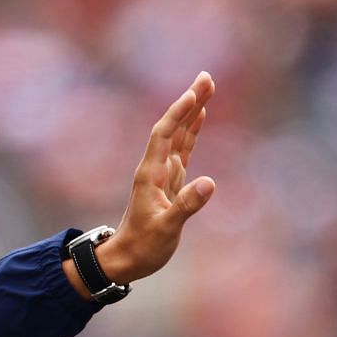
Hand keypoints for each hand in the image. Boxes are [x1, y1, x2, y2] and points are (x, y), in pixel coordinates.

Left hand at [83, 72, 216, 290]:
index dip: (178, 113)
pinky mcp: (171, 181)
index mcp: (150, 175)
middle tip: (206, 77)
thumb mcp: (165, 229)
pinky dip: (191, 131)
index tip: (194, 92)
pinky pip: (183, 149)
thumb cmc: (143, 247)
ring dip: (192, 111)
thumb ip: (186, 206)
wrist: (127, 259)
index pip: (164, 136)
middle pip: (173, 127)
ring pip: (179, 135)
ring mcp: (163, 173)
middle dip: (189, 102)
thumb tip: (209, 183)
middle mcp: (155, 169)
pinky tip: (199, 116)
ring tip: (207, 87)